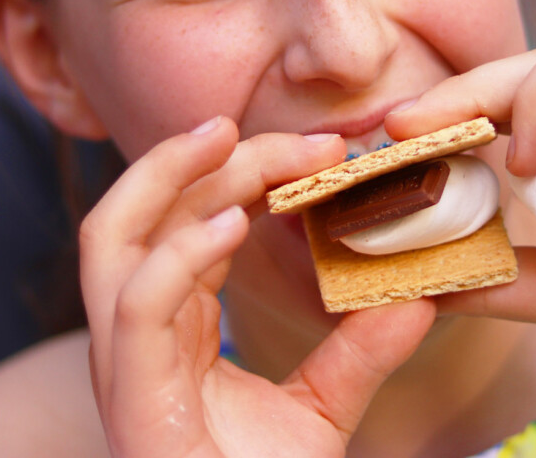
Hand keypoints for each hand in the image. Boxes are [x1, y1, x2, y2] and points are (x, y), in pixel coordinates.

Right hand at [79, 116, 434, 457]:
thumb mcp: (322, 411)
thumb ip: (361, 350)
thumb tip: (421, 293)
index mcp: (172, 329)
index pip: (187, 226)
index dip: (238, 176)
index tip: (315, 148)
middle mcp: (136, 338)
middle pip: (137, 215)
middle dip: (189, 158)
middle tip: (256, 123)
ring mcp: (125, 366)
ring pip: (113, 240)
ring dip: (166, 179)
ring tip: (225, 138)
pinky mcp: (132, 400)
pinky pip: (136, 308)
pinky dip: (176, 256)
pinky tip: (230, 226)